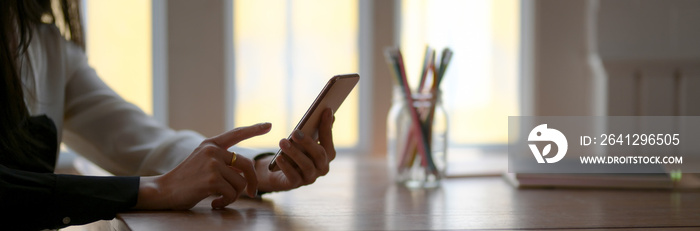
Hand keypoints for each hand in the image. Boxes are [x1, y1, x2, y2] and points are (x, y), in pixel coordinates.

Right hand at [134, 123, 270, 209]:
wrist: (164, 190)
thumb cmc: (186, 180)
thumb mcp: (202, 161)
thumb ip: (222, 160)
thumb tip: (245, 168)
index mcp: (210, 144)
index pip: (236, 133)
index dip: (254, 129)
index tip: (269, 125)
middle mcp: (212, 151)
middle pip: (247, 165)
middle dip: (252, 181)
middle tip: (252, 193)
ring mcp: (212, 164)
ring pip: (240, 182)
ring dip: (233, 195)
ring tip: (220, 198)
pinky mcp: (212, 180)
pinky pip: (232, 193)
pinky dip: (226, 201)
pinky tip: (215, 203)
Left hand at [256, 108, 335, 191]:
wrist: (279, 172)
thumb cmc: (296, 151)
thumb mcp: (305, 139)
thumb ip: (317, 128)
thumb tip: (328, 111)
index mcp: (327, 155)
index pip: (328, 140)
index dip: (327, 126)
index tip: (326, 110)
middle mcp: (322, 167)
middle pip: (319, 154)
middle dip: (307, 142)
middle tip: (295, 132)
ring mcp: (310, 177)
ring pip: (306, 165)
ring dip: (294, 153)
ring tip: (282, 142)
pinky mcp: (296, 184)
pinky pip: (293, 176)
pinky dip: (286, 166)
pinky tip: (279, 157)